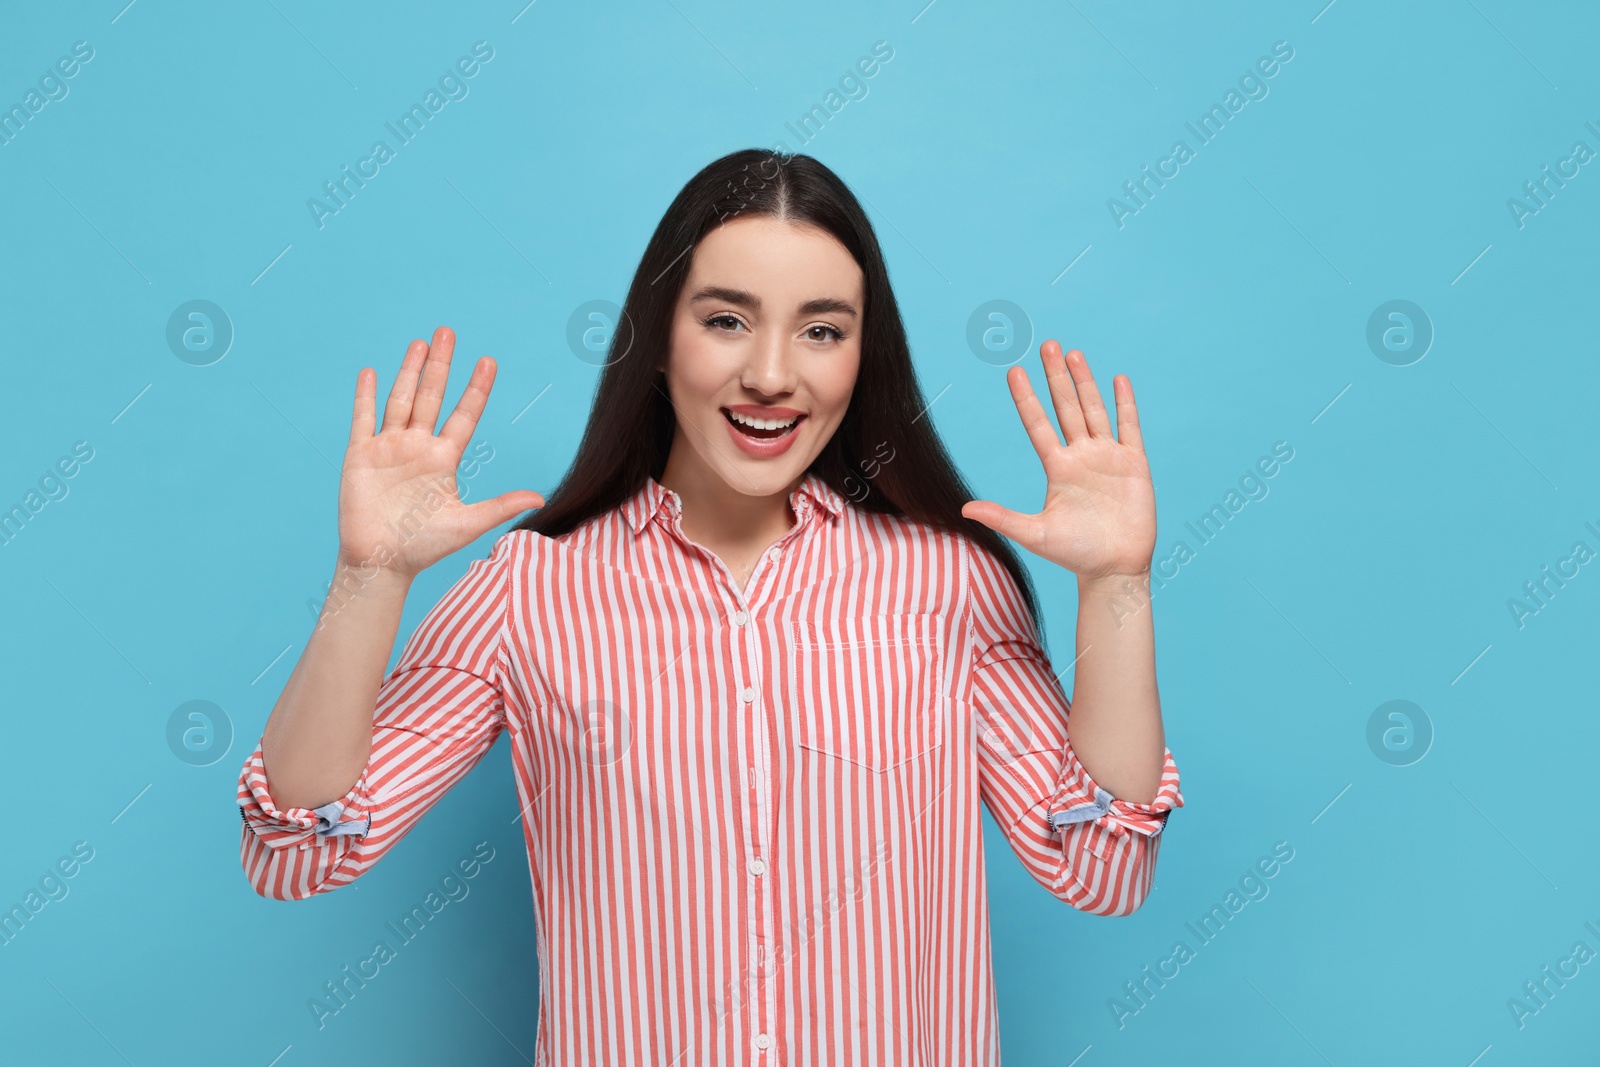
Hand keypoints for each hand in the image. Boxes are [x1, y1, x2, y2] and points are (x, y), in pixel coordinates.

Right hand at [337, 326, 543, 579]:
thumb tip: (541, 498)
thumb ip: (500, 506)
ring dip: (409, 371)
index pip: (464, 415)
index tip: (489, 361)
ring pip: (401, 400)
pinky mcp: (360, 456)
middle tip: (448, 332)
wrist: (380, 563)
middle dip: (440, 365)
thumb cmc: (424, 547)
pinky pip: (363, 419)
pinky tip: (371, 372)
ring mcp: (388, 449)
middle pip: (432, 397)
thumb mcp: (468, 523)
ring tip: (420, 343)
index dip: (476, 389)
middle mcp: (418, 447)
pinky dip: (366, 396)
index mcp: (444, 459)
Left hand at [960, 340, 1155, 582]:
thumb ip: (1002, 517)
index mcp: (1057, 468)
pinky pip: (1129, 427)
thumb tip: (963, 509)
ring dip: (1084, 382)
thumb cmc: (1074, 554)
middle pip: (1065, 407)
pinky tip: (1118, 379)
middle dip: (1056, 376)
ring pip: (1094, 410)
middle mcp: (1081, 456)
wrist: (1114, 569)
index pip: (1038, 424)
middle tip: (1047, 344)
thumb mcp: (1034, 533)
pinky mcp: (1134, 464)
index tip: (1014, 371)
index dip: (1027, 398)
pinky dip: (1125, 403)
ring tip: (1073, 353)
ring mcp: (1107, 457)